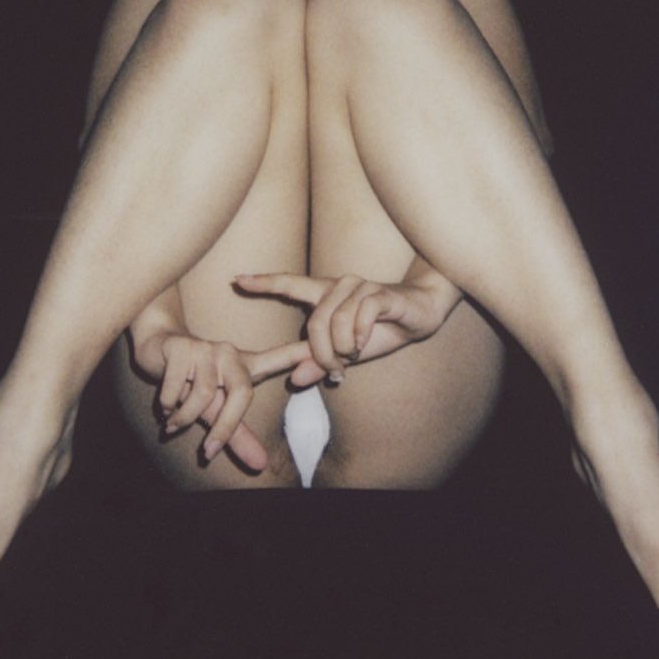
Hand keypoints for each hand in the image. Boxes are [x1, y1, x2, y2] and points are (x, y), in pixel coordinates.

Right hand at [130, 326, 310, 468]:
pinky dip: (167, 404)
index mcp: (244, 366)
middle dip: (225, 428)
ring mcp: (206, 348)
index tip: (335, 355)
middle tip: (208, 451)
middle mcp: (230, 354)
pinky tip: (163, 406)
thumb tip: (261, 467)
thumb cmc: (192, 377)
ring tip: (172, 422)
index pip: (281, 359)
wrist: (156, 344)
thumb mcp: (215, 409)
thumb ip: (238, 435)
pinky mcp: (181, 347)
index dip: (305, 357)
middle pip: (240, 395)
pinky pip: (176, 388)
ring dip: (185, 417)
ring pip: (202, 395)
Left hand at [234, 269, 459, 386]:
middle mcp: (339, 285)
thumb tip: (296, 379)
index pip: (290, 284)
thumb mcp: (347, 352)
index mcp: (325, 296)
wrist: (420, 315)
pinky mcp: (380, 293)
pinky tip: (365, 344)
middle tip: (336, 369)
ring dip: (344, 348)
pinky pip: (361, 316)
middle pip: (314, 323)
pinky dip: (361, 336)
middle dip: (322, 354)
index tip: (237, 280)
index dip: (264, 283)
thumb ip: (320, 361)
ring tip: (354, 355)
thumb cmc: (381, 330)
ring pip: (336, 322)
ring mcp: (360, 286)